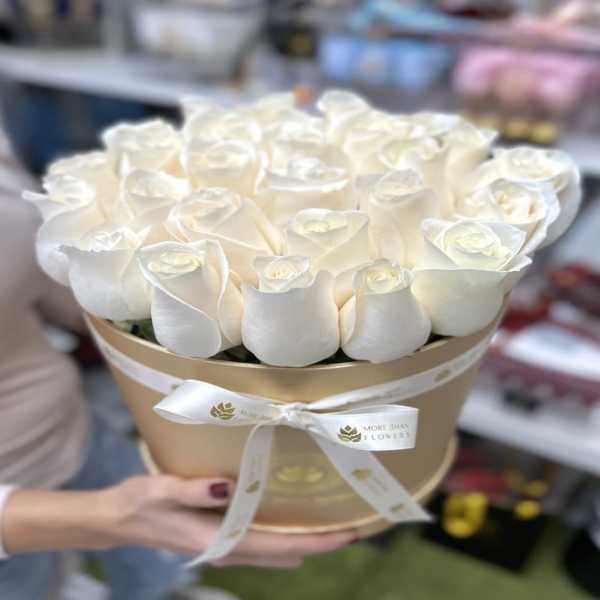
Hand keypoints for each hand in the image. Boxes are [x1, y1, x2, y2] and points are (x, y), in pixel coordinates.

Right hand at [105, 475, 356, 568]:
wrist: (117, 520)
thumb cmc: (139, 503)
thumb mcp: (161, 491)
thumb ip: (194, 489)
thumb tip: (230, 486)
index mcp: (219, 540)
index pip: (278, 546)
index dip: (316, 542)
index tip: (349, 534)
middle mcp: (228, 548)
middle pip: (285, 551)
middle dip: (319, 541)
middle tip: (352, 521)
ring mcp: (226, 545)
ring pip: (277, 550)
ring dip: (305, 538)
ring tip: (332, 517)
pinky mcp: (221, 536)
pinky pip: (263, 540)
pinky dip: (285, 533)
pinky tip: (293, 516)